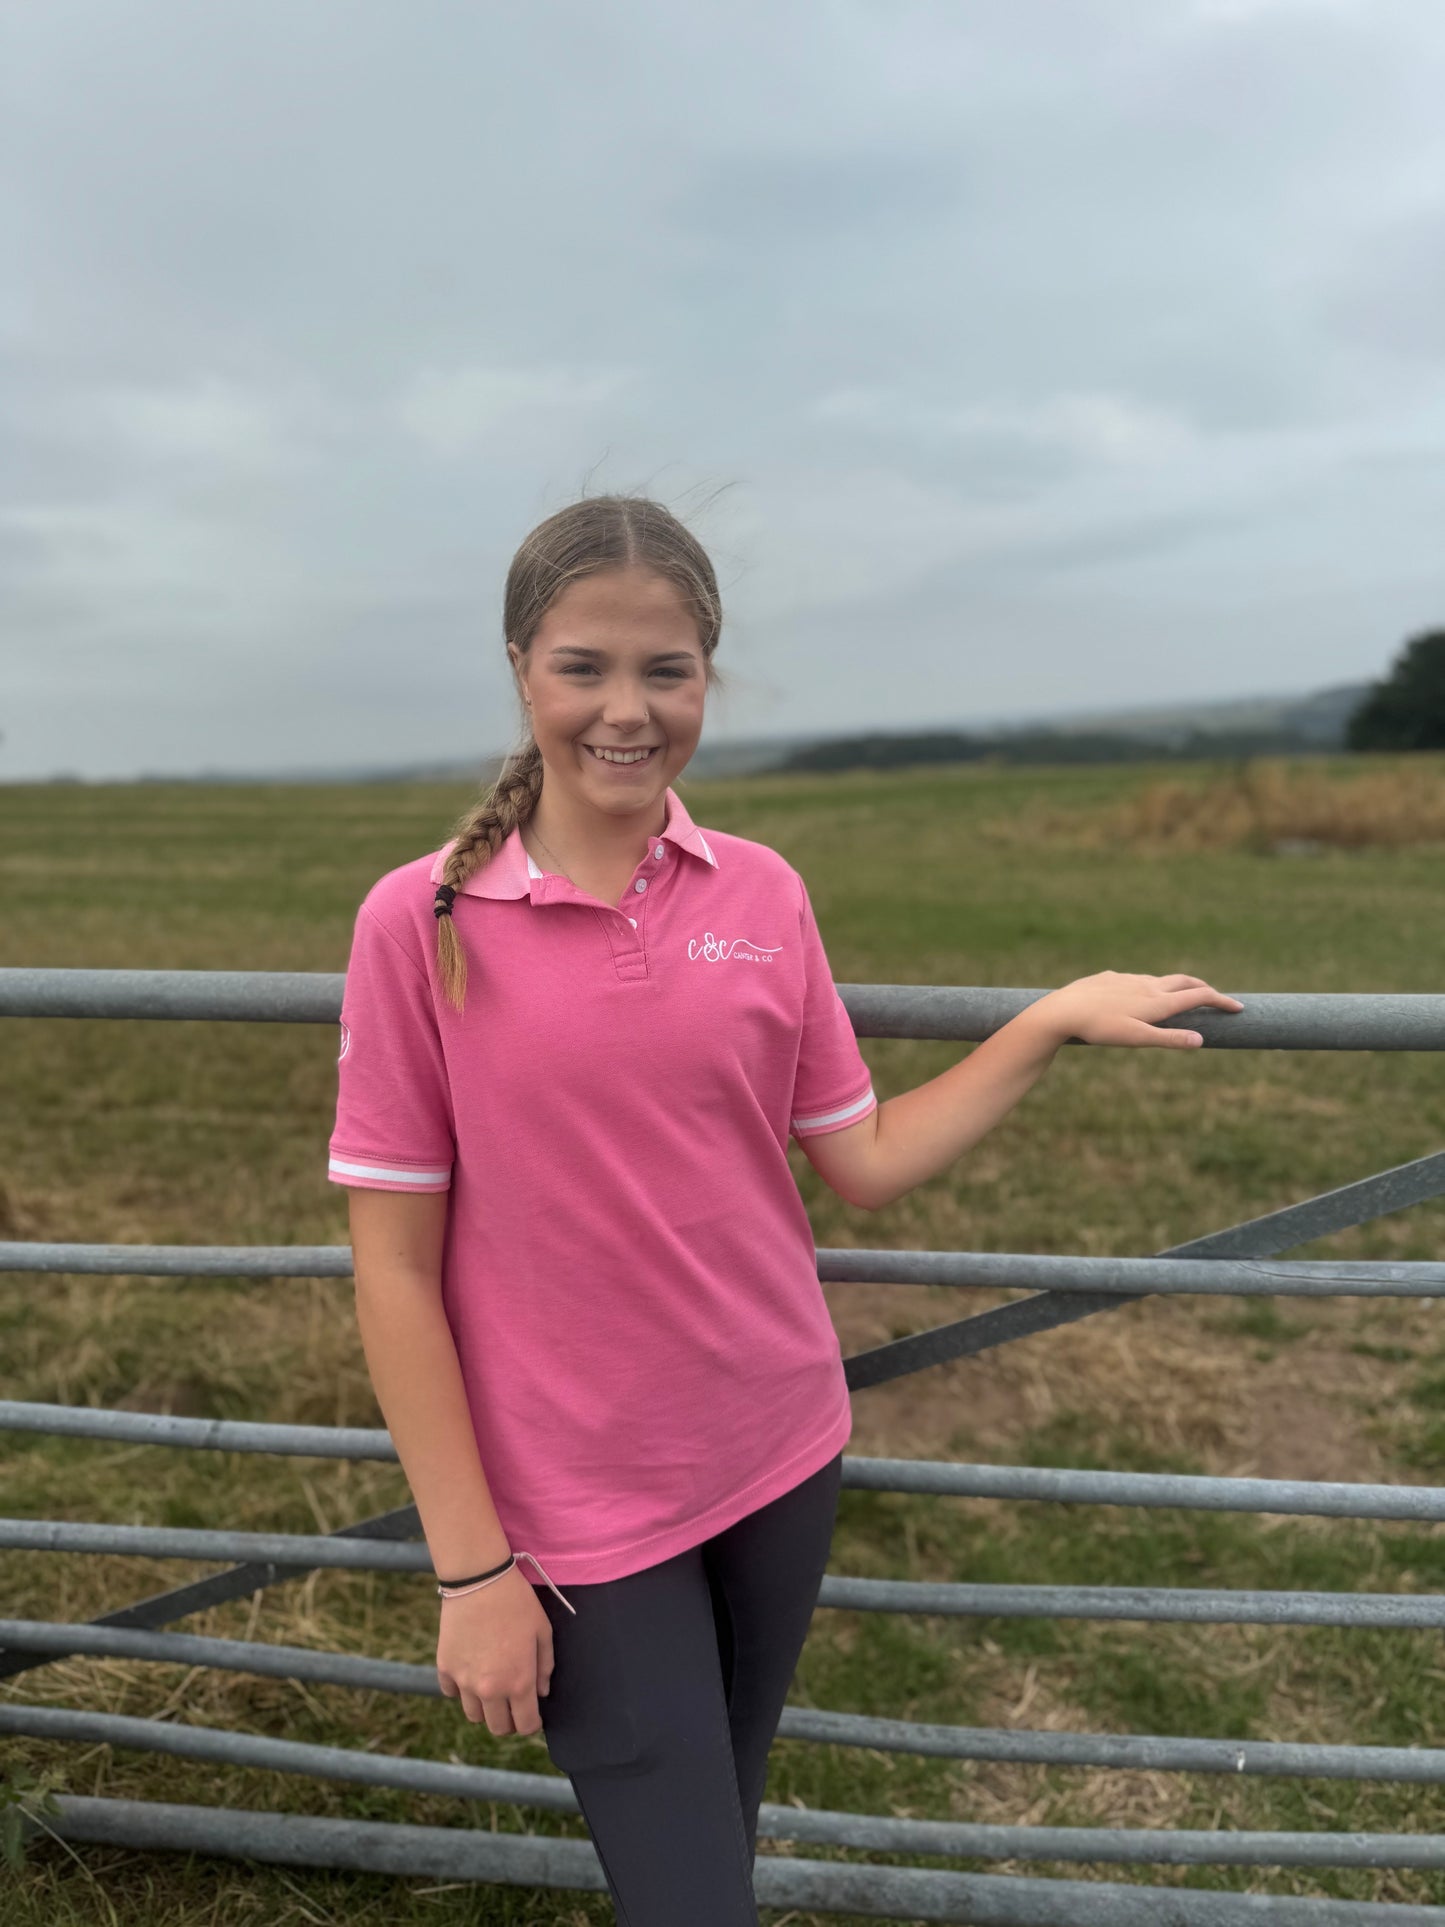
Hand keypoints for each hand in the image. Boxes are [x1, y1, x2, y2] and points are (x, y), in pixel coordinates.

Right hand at [436, 1564, 555, 1737]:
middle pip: (498, 1727)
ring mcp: (463, 1681)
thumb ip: (545, 1666)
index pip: (525, 1725)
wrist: (479, 1579)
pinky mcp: (444, 1667)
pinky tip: (471, 1671)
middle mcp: (490, 1689)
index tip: (532, 1714)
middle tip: (513, 1704)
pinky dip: (461, 1689)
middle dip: (509, 1721)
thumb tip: (541, 1692)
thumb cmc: (517, 1602)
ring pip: (474, 1715)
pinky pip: (452, 1693)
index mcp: (518, 1682)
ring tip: (492, 1687)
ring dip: (485, 1708)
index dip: (531, 1723)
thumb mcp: (542, 1631)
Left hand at [1033, 971, 1243, 1049]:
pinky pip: (1133, 980)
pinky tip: (1136, 994)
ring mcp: (1127, 979)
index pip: (1198, 996)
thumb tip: (1201, 1040)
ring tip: (1179, 995)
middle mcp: (1146, 985)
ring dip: (1175, 985)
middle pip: (1183, 981)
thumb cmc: (1100, 1028)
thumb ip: (1169, 1039)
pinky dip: (1146, 986)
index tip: (1238, 1008)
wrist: (1063, 1009)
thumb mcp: (1137, 1039)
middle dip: (1202, 987)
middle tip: (1215, 996)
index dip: (1221, 1001)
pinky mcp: (1108, 978)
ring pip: (1158, 979)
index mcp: (1158, 1001)